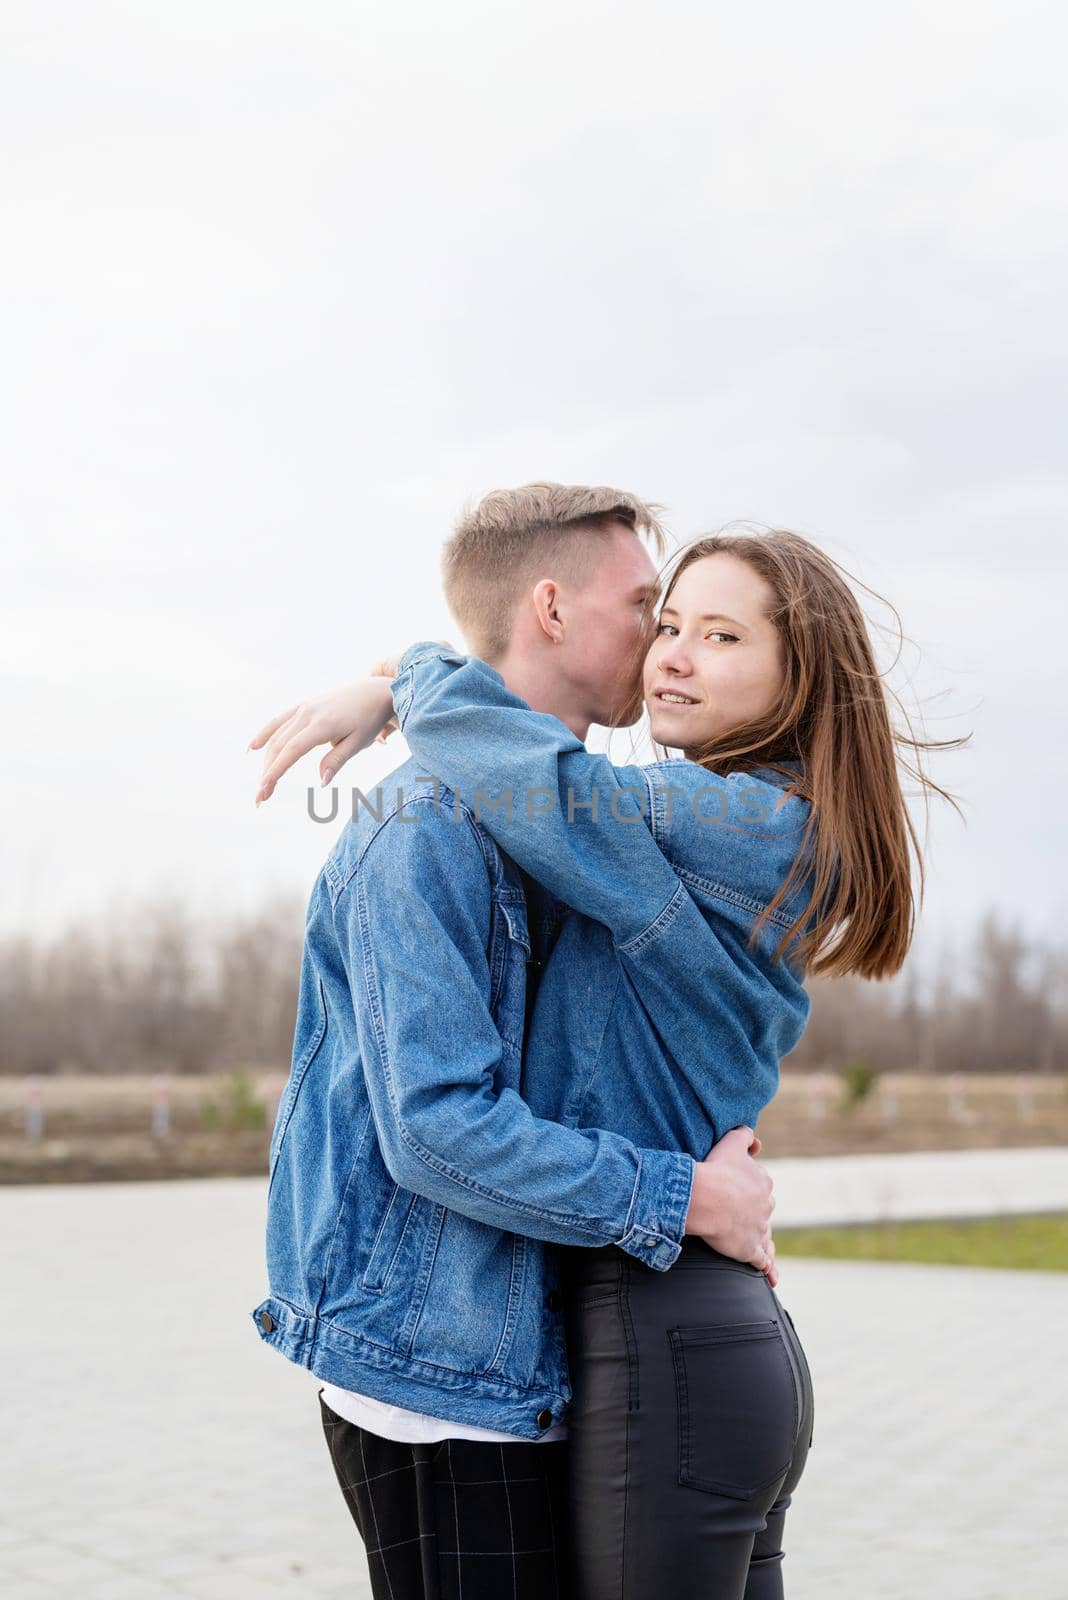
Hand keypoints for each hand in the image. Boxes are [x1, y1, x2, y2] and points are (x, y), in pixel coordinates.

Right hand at [248, 677, 395, 804]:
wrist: (375, 691)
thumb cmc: (369, 719)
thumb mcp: (359, 742)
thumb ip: (337, 760)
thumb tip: (321, 781)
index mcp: (323, 724)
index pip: (293, 750)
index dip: (277, 770)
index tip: (264, 788)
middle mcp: (308, 713)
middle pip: (280, 746)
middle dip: (268, 772)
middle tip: (261, 798)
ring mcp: (304, 707)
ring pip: (277, 736)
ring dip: (266, 760)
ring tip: (262, 784)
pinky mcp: (304, 706)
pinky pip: (279, 720)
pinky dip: (265, 734)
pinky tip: (253, 748)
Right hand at [684, 1126, 777, 1284]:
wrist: (706, 1198)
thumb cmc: (716, 1169)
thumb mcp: (732, 1142)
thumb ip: (745, 1135)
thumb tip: (756, 1141)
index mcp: (763, 1182)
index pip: (760, 1185)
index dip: (747, 1187)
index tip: (736, 1190)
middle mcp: (766, 1206)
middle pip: (763, 1209)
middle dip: (755, 1212)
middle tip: (738, 1215)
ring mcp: (759, 1228)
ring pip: (764, 1235)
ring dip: (761, 1239)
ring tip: (759, 1246)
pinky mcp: (750, 1249)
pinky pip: (763, 1261)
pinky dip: (769, 1269)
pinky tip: (772, 1277)